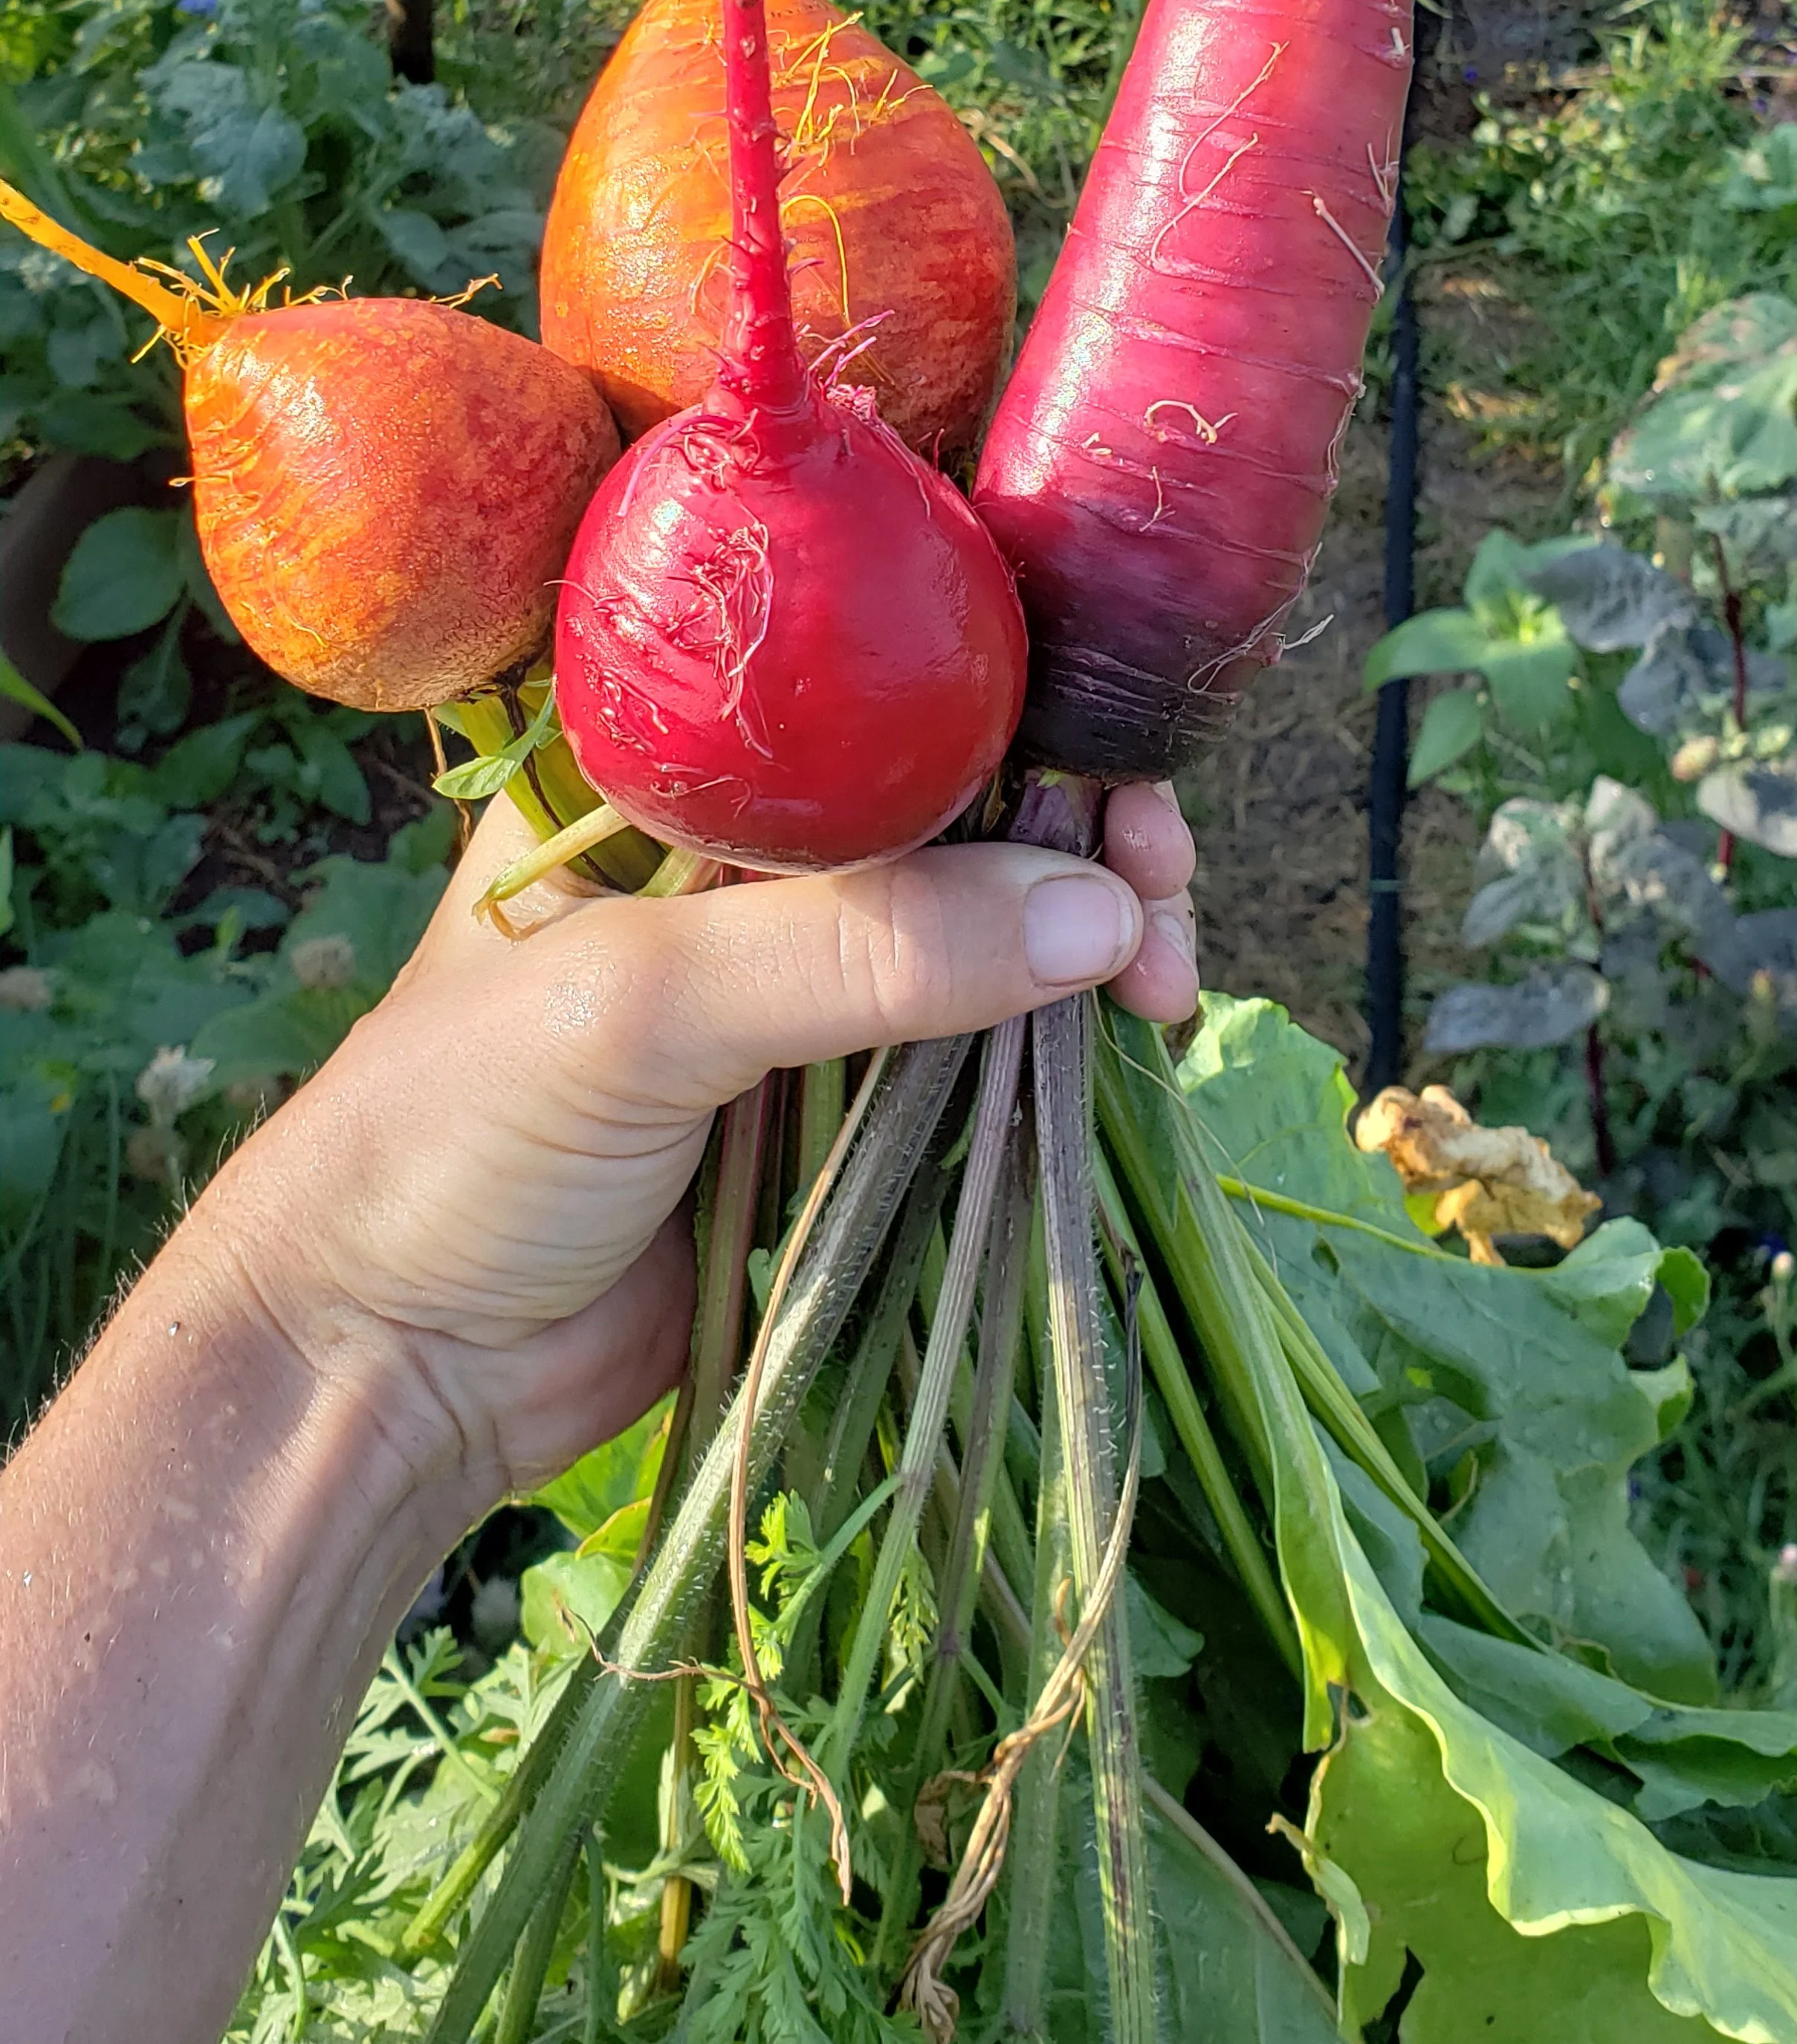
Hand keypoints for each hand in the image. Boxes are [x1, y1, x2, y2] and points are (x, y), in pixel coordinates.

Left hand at [210, 784, 1196, 1516]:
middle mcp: (738, 849)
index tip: (1113, 759)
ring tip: (1165, 980)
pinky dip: (1065, 1029)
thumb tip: (1093, 911)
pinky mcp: (837, 1099)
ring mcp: (793, 974)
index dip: (1004, 690)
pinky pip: (982, 1037)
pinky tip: (1132, 1034)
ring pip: (990, 911)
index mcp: (656, 767)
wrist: (384, 1368)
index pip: (861, 675)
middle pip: (957, 790)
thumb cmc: (450, 1142)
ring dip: (1094, 928)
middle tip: (1161, 888)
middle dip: (1080, 821)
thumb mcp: (639, 1012)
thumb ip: (860, 951)